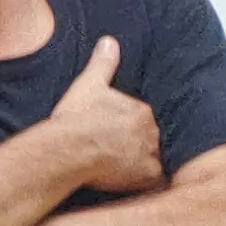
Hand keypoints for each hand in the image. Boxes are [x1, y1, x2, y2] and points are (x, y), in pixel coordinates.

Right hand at [43, 33, 162, 193]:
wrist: (68, 149)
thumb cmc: (75, 120)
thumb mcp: (87, 87)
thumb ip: (102, 64)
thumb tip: (109, 41)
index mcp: (140, 110)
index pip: (145, 118)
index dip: (133, 126)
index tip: (121, 132)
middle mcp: (151, 131)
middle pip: (154, 138)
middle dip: (144, 144)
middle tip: (124, 152)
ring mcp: (150, 154)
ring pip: (157, 159)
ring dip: (149, 163)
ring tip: (132, 170)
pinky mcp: (147, 176)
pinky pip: (156, 181)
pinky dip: (150, 182)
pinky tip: (138, 185)